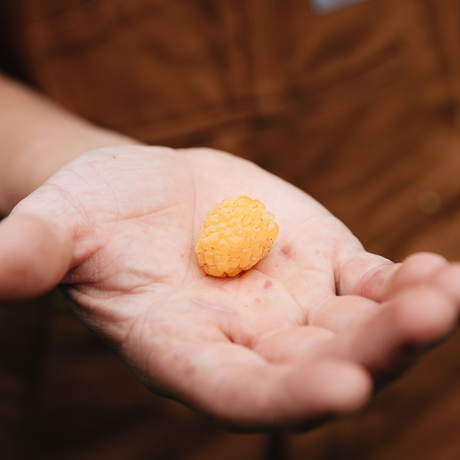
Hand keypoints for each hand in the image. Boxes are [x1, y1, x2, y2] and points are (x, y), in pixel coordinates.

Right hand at [1, 146, 458, 428]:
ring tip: (442, 290)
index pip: (238, 394)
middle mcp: (248, 340)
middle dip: (374, 351)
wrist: (144, 192)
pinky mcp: (321, 266)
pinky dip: (404, 282)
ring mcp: (293, 306)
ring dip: (405, 316)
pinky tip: (435, 270)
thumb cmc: (94, 213)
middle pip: (318, 364)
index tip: (344, 388)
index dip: (287, 398)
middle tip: (427, 316)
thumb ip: (32, 253)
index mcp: (184, 348)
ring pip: (359, 328)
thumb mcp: (58, 226)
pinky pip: (373, 285)